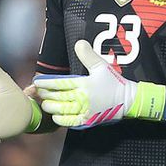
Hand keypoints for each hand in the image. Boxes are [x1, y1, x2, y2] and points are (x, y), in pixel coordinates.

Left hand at [34, 40, 165, 128]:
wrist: (127, 100)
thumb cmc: (114, 82)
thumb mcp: (101, 66)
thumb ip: (88, 55)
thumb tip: (79, 43)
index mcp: (84, 84)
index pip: (60, 83)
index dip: (46, 82)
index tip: (37, 81)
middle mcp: (82, 98)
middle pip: (58, 97)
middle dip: (46, 94)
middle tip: (38, 92)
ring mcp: (85, 111)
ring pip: (62, 110)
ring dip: (51, 107)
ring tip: (45, 103)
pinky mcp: (88, 120)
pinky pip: (71, 122)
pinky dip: (61, 120)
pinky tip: (56, 116)